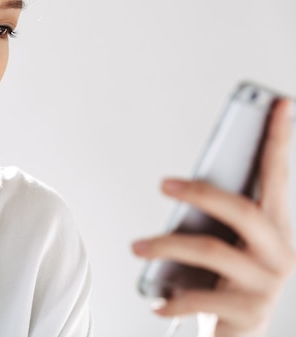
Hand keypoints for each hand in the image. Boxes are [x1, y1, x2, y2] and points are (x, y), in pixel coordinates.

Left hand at [133, 99, 294, 336]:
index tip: (280, 103)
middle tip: (163, 183)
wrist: (243, 336)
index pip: (278, 176)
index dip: (279, 140)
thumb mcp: (226, 246)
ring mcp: (266, 283)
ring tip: (137, 247)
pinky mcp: (249, 312)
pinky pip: (200, 299)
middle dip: (199, 192)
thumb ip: (214, 218)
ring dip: (164, 245)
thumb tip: (179, 185)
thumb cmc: (229, 280)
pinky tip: (156, 303)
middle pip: (241, 210)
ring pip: (209, 250)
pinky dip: (172, 300)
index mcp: (275, 228)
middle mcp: (279, 252)